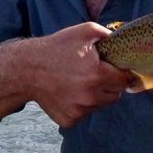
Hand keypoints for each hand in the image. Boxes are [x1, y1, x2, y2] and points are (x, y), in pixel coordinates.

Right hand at [18, 23, 132, 127]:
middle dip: (111, 85)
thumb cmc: (57, 47)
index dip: (122, 73)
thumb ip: (108, 35)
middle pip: (116, 95)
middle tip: (97, 74)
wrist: (27, 69)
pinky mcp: (69, 120)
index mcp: (97, 75)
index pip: (124, 80)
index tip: (115, 69)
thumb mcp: (85, 31)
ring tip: (81, 81)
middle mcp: (90, 96)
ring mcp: (79, 110)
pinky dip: (82, 105)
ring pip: (101, 105)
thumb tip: (124, 43)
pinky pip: (85, 114)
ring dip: (97, 95)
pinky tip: (71, 92)